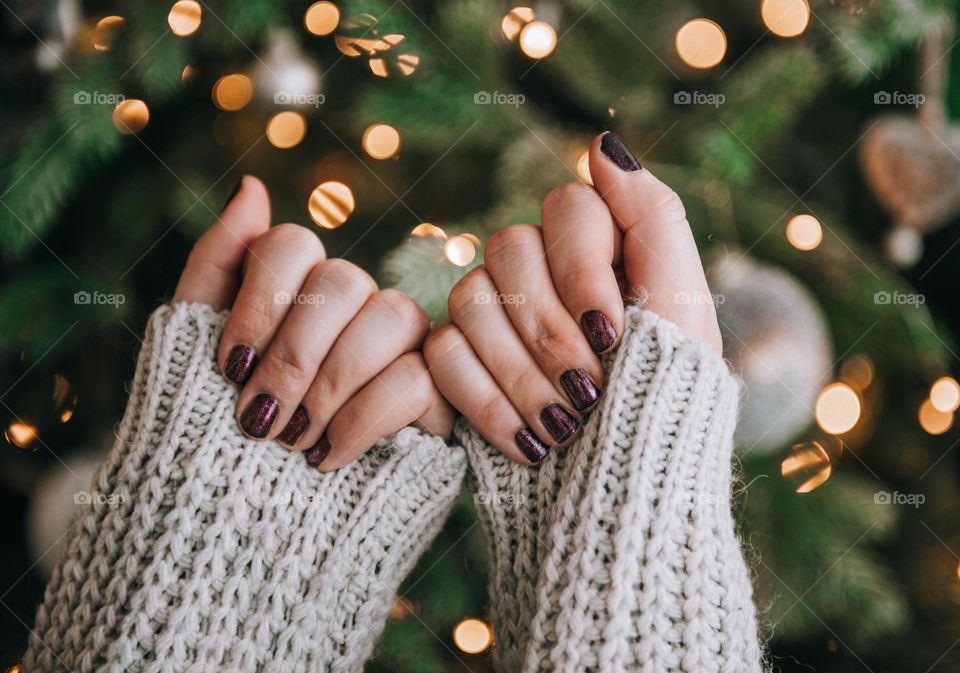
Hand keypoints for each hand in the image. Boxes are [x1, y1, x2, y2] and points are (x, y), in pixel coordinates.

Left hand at [173, 176, 452, 468]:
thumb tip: (253, 184)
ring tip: (292, 443)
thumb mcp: (197, 352)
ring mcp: (401, 346)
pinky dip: (362, 420)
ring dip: (330, 386)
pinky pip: (418, 377)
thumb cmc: (221, 441)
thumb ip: (218, 266)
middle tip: (257, 421)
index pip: (290, 244)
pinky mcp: (437, 394)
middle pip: (342, 280)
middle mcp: (354, 307)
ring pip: (391, 316)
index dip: (259, 302)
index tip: (228, 369)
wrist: (254, 529)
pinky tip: (326, 457)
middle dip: (292, 355)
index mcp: (296, 290)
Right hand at [424, 132, 719, 464]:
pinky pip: (442, 354)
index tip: (612, 332)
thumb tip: (598, 145)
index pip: (566, 208)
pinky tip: (527, 443)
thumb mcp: (683, 308)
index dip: (581, 267)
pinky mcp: (460, 366)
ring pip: (468, 300)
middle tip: (588, 391)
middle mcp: (540, 275)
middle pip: (508, 251)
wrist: (626, 493)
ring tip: (563, 428)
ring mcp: (494, 320)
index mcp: (597, 252)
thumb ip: (651, 216)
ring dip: (521, 373)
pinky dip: (486, 402)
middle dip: (551, 331)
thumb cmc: (667, 401)